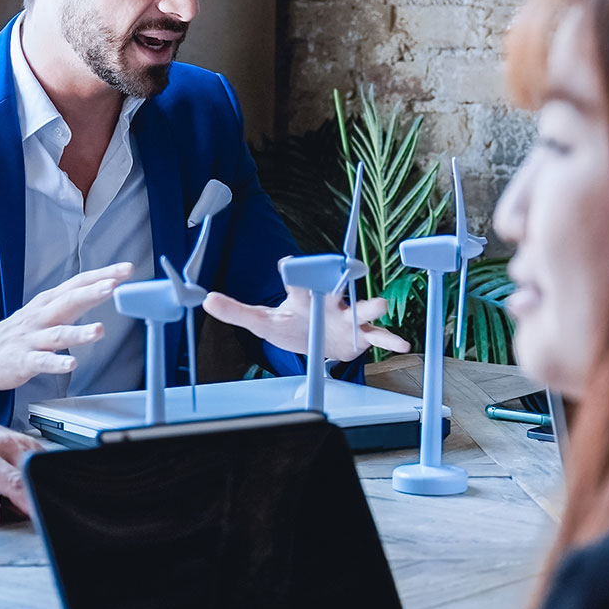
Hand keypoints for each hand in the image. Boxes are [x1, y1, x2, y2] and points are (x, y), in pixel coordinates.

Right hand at [0, 262, 134, 391]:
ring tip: (98, 330)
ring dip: (78, 332)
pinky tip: (71, 365)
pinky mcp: (22, 361)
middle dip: (92, 293)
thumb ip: (71, 302)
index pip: (78, 284)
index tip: (126, 270)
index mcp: (48, 303)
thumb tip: (103, 289)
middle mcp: (41, 317)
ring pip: (58, 334)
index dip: (102, 275)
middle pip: (69, 301)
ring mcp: (31, 339)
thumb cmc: (18, 333)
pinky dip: (57, 363)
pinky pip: (42, 362)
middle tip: (113, 286)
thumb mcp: (43, 311)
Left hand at [0, 403, 39, 525]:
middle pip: (33, 474)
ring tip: (3, 495)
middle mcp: (1, 444)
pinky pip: (39, 461)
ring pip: (39, 468)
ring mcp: (15, 438)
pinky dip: (32, 477)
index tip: (38, 516)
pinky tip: (13, 483)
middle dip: (32, 499)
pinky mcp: (23, 438)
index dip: (30, 501)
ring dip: (30, 489)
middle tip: (8, 510)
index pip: (14, 482)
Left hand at [203, 273, 409, 362]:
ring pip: (363, 307)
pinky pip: (378, 335)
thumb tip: (206, 301)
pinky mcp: (362, 335)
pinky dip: (391, 339)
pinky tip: (403, 345)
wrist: (318, 345)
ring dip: (371, 306)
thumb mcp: (262, 322)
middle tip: (347, 267)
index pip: (298, 278)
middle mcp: (329, 301)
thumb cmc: (292, 326)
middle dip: (341, 277)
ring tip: (381, 304)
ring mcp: (348, 317)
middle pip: (336, 284)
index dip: (293, 270)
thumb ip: (236, 311)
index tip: (287, 264)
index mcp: (304, 294)